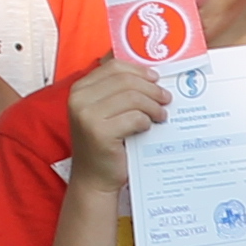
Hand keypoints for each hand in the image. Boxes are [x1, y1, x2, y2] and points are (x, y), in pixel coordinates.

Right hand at [63, 56, 169, 186]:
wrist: (95, 179)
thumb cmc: (106, 144)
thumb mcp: (106, 112)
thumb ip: (118, 91)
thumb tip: (150, 71)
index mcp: (80, 88)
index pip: (114, 66)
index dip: (139, 70)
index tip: (156, 78)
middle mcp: (79, 99)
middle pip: (126, 80)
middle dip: (151, 88)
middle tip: (165, 98)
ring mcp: (87, 115)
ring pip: (133, 97)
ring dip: (153, 105)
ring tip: (161, 115)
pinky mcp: (99, 133)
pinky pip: (134, 117)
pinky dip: (146, 121)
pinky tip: (148, 127)